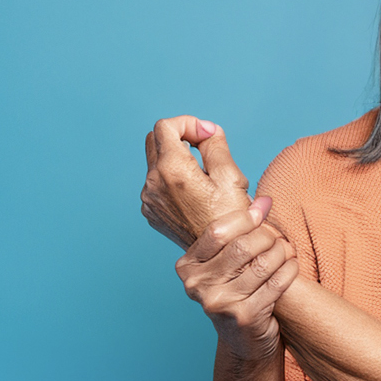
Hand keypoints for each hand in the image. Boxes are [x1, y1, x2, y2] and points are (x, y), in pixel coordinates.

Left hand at [141, 115, 251, 248]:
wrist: (222, 256)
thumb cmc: (231, 219)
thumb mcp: (231, 175)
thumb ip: (215, 143)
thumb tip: (206, 130)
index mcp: (172, 169)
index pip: (165, 126)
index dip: (188, 124)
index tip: (207, 136)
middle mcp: (153, 183)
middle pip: (154, 141)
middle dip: (179, 137)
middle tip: (203, 149)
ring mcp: (149, 200)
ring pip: (156, 163)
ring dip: (176, 160)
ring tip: (203, 178)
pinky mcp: (151, 212)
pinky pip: (156, 185)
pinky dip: (171, 180)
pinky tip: (193, 195)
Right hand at [177, 197, 298, 361]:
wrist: (244, 342)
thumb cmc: (237, 292)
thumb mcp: (226, 264)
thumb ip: (238, 233)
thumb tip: (263, 201)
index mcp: (188, 266)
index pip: (217, 231)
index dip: (245, 217)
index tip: (264, 209)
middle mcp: (197, 285)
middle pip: (241, 246)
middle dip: (268, 236)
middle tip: (279, 237)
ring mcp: (220, 303)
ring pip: (262, 263)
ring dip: (282, 252)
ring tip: (287, 250)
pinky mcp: (245, 317)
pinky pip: (276, 283)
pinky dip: (289, 270)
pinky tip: (292, 265)